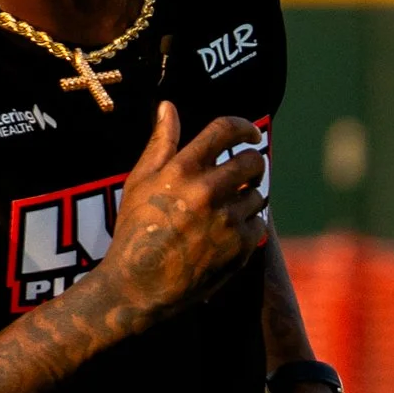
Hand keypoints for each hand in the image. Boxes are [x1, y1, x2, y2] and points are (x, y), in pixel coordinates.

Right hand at [89, 102, 270, 325]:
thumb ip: (160, 143)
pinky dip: (248, 227)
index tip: (250, 135)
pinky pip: (259, 224)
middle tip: (245, 174)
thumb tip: (168, 107)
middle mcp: (207, 190)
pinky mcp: (239, 246)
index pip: (225, 130)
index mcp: (181, 170)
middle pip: (252, 161)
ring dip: (248, 199)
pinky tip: (228, 235)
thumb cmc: (134, 231)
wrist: (137, 286)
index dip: (244, 127)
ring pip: (258, 195)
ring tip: (228, 212)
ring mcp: (226, 219)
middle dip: (252, 164)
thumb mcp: (139, 182)